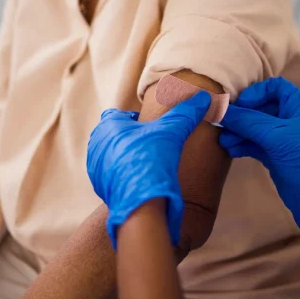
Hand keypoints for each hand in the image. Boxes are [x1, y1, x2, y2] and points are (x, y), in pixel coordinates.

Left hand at [87, 91, 211, 249]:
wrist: (141, 201)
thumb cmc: (151, 160)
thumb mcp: (172, 131)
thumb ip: (187, 112)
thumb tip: (203, 97)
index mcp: (109, 125)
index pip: (120, 114)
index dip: (137, 119)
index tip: (152, 128)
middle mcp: (97, 143)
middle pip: (116, 134)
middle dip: (132, 138)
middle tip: (153, 146)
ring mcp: (95, 166)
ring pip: (113, 154)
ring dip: (128, 156)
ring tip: (148, 163)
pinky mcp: (99, 185)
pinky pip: (112, 173)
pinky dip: (124, 174)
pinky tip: (142, 179)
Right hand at [220, 78, 299, 253]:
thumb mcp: (275, 136)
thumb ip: (248, 121)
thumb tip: (220, 110)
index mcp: (299, 108)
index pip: (275, 87)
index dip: (257, 92)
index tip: (241, 105)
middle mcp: (291, 120)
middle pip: (261, 107)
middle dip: (242, 115)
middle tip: (222, 122)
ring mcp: (282, 139)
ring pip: (255, 127)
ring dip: (238, 131)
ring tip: (222, 140)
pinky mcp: (275, 156)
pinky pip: (255, 144)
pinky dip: (242, 145)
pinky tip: (229, 150)